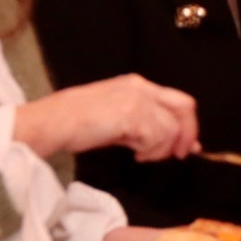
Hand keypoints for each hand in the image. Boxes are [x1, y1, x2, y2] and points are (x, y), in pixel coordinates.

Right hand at [14, 73, 198, 160]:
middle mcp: (141, 87)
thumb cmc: (78, 123)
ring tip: (141, 155)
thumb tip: (176, 142)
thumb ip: (147, 124)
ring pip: (171, 128)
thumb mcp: (118, 117)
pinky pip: (157, 138)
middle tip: (178, 154)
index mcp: (137, 84)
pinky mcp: (131, 115)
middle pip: (185, 108)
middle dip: (186, 134)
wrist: (52, 122)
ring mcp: (137, 100)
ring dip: (160, 149)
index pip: (178, 100)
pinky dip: (150, 151)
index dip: (188, 124)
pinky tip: (134, 154)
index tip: (188, 145)